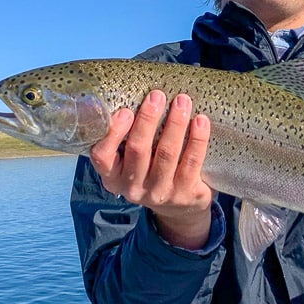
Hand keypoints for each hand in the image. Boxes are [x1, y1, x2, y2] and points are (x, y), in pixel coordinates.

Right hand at [88, 91, 214, 249]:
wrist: (179, 208)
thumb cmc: (150, 171)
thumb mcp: (131, 162)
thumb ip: (127, 138)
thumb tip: (138, 95)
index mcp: (113, 177)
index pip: (102, 157)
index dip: (113, 133)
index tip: (126, 110)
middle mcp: (132, 188)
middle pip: (138, 150)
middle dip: (148, 119)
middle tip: (157, 95)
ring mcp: (159, 193)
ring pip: (167, 153)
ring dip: (175, 123)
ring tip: (182, 100)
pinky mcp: (184, 194)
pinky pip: (191, 162)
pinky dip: (197, 139)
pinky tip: (200, 120)